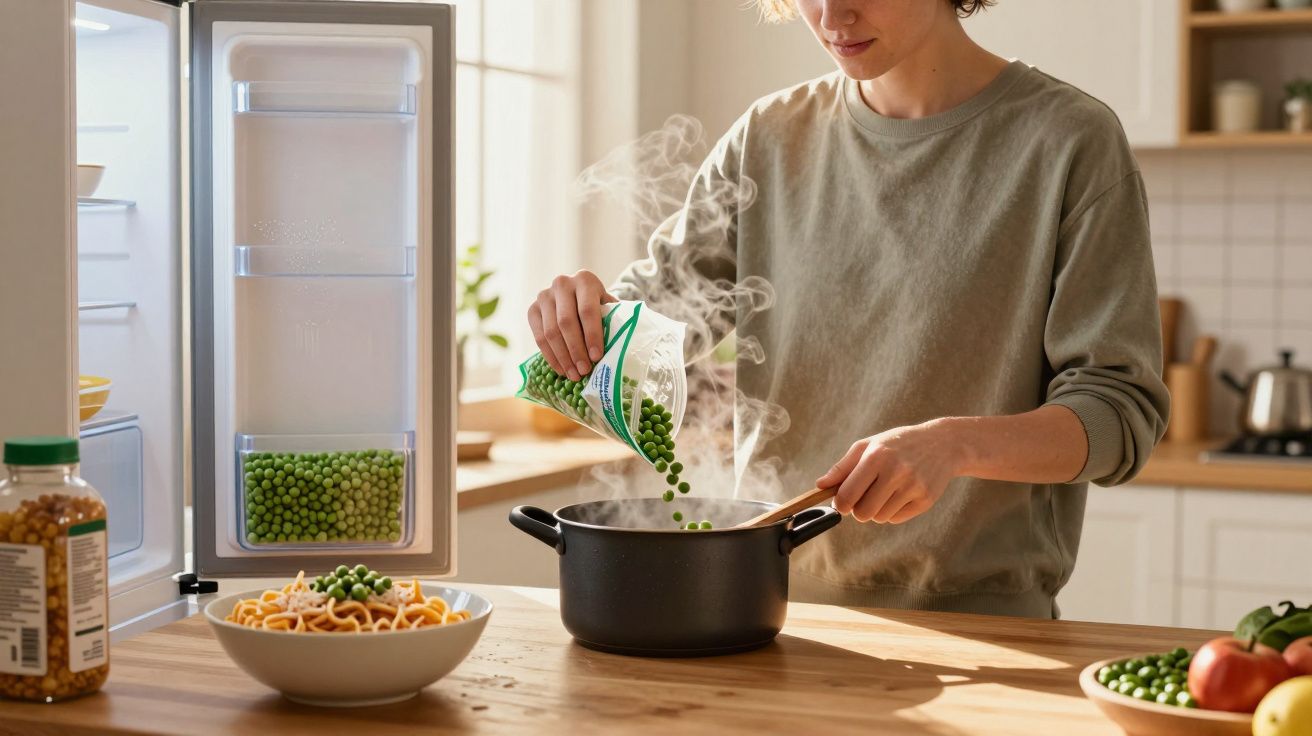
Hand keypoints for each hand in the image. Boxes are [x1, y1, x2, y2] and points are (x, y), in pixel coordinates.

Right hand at [527, 270, 617, 380]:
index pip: (587, 310)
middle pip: (566, 322)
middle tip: (585, 370)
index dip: (592, 335)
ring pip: (551, 332)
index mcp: (585, 280)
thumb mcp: (608, 307)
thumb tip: (617, 349)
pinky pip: (539, 337)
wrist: (577, 295)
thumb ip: (612, 321)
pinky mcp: (532, 310)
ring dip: (563, 357)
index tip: (597, 357)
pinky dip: (551, 357)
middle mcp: (561, 284)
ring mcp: (544, 296)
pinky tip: (562, 369)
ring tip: (574, 375)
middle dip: (576, 350)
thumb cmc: (599, 306)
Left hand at [815, 420, 965, 523]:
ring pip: (879, 517)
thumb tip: (820, 486)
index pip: (847, 495)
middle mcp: (896, 471)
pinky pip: (896, 519)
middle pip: (863, 513)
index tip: (842, 501)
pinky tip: (900, 494)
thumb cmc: (898, 444)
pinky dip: (893, 511)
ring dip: (876, 510)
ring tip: (885, 491)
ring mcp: (913, 487)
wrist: (943, 444)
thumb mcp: (868, 445)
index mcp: (876, 456)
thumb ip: (842, 467)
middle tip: (865, 497)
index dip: (841, 503)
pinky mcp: (926, 499)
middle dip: (858, 509)